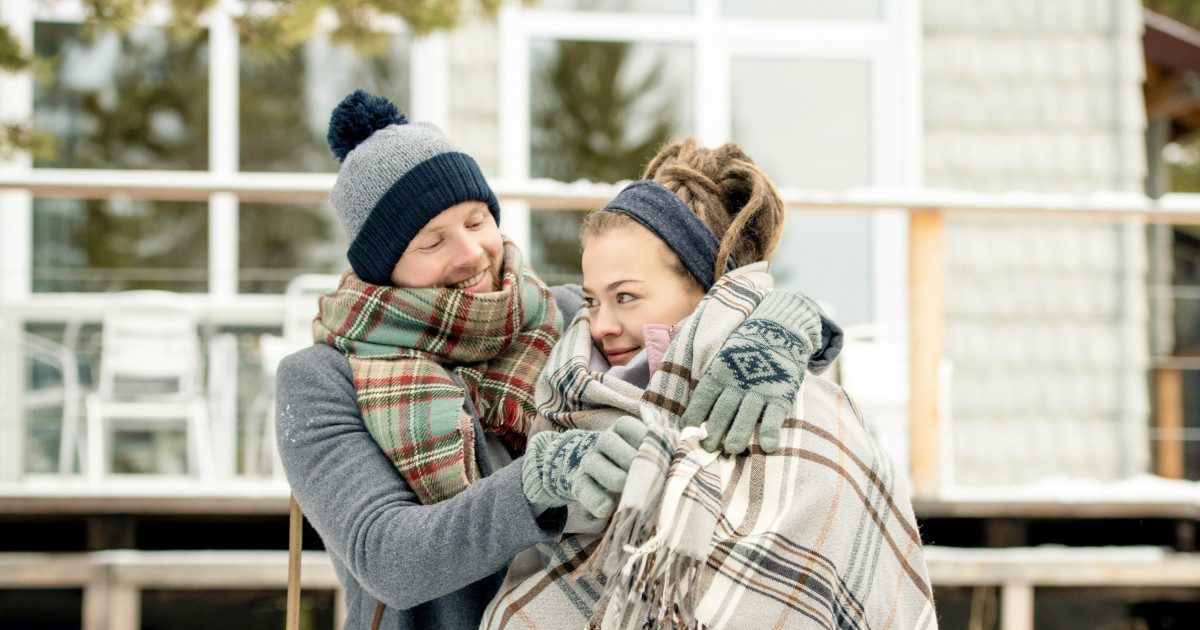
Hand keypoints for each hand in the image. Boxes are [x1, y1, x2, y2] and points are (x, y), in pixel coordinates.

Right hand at [521, 416, 647, 517]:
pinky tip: (609, 508)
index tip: (656, 454)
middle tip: (645, 475)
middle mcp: (600, 442)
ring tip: (629, 490)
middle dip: (629, 459)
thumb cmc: (627, 458)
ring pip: (595, 464)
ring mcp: (588, 462)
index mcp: (618, 430)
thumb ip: (658, 449)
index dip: (642, 439)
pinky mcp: (578, 483)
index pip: (627, 426)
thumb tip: (679, 453)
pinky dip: (597, 500)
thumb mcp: (639, 447)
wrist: (588, 464)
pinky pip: (585, 489)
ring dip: (614, 478)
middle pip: (609, 442)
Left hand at [683, 290, 821, 453]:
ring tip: (732, 450)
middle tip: (707, 450)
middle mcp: (738, 383)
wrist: (780, 328)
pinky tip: (767, 447)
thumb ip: (715, 381)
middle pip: (722, 411)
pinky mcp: (781, 394)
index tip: (687, 431)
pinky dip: (770, 431)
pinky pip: (774, 416)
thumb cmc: (746, 348)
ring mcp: (760, 389)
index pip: (703, 397)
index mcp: (721, 373)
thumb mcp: (725, 358)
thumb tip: (699, 409)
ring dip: (738, 434)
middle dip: (713, 432)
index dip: (694, 415)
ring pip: (746, 415)